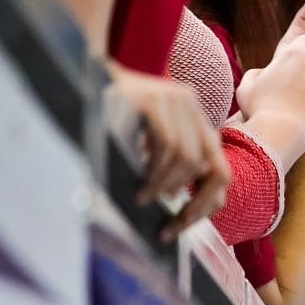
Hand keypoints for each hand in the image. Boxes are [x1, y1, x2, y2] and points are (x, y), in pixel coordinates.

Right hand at [109, 65, 228, 241]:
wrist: (83, 77)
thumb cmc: (114, 120)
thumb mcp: (150, 146)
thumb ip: (172, 168)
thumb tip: (186, 216)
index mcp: (198, 122)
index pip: (221, 171)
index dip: (207, 205)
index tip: (181, 226)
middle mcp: (193, 108)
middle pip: (217, 170)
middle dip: (195, 206)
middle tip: (169, 227)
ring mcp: (175, 100)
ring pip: (189, 160)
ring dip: (165, 188)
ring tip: (144, 199)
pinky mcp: (153, 98)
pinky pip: (166, 145)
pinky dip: (155, 172)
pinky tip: (140, 183)